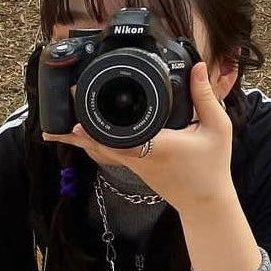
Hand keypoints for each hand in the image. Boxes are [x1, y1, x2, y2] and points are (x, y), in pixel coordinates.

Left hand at [42, 62, 234, 216]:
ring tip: (55, 130)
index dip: (96, 131)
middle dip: (76, 132)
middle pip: (100, 146)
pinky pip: (108, 154)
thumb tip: (197, 67)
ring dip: (80, 140)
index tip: (76, 123)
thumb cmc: (212, 167)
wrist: (206, 203)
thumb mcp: (217, 128)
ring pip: (100, 151)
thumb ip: (205, 96)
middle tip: (53, 121)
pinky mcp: (134, 168)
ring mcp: (134, 165)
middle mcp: (139, 158)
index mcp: (156, 147)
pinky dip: (92, 143)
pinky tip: (81, 135)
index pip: (120, 139)